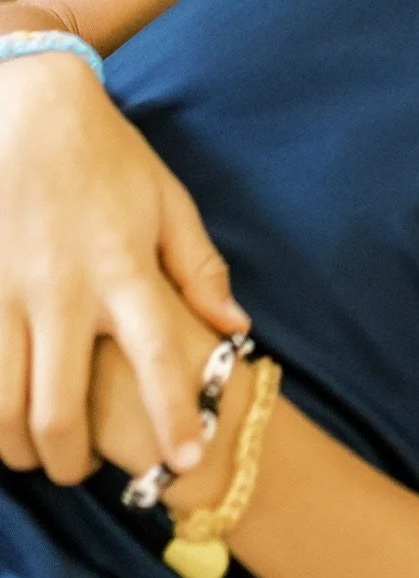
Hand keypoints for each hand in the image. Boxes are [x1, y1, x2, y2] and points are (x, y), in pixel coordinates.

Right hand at [0, 51, 247, 484]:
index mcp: (123, 266)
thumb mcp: (166, 201)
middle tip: (80, 471)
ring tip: (33, 452)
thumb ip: (200, 268)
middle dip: (69, 460)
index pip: (159, 357)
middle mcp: (62, 288)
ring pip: (1, 406)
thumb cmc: (106, 156)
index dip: (175, 416)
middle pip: (59, 409)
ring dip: (17, 447)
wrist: (25, 106)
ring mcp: (5, 292)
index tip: (188, 460)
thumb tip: (236, 329)